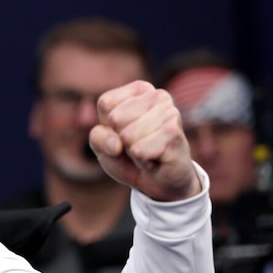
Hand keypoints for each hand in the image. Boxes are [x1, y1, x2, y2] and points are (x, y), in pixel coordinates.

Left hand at [89, 81, 201, 200]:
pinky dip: (142, 161)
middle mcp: (158, 96)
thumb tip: (116, 144)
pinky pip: (139, 151)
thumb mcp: (103, 145)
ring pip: (127, 136)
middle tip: (136, 145)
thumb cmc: (129, 157)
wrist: (159, 182)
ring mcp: (170, 113)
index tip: (122, 133)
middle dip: (120, 140)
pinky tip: (155, 159)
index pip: (106, 103)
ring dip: (132, 152)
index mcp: (140, 90)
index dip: (107, 127)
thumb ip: (97, 137)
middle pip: (115, 118)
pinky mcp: (174, 133)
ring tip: (147, 151)